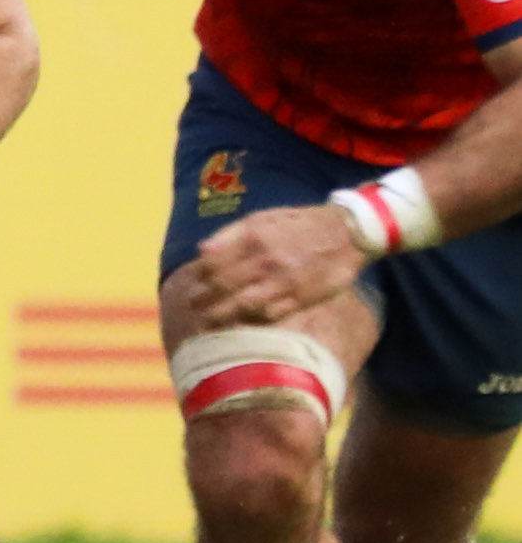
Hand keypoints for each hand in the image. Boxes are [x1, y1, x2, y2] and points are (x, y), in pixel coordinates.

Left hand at [181, 203, 374, 329]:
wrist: (348, 232)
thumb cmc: (298, 224)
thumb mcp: (263, 218)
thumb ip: (230, 234)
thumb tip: (201, 251)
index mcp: (252, 237)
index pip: (212, 263)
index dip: (199, 277)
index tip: (193, 285)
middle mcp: (266, 259)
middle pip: (223, 286)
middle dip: (203, 300)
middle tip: (193, 309)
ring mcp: (284, 280)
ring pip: (243, 304)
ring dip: (222, 315)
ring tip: (209, 323)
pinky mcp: (302, 297)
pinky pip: (270, 314)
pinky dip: (252, 320)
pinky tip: (241, 323)